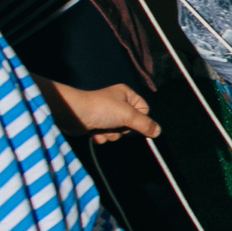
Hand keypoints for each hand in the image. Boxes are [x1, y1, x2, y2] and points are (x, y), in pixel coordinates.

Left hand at [43, 77, 159, 144]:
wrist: (73, 114)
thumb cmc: (100, 108)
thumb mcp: (127, 115)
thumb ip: (145, 124)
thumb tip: (158, 131)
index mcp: (126, 94)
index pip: (144, 110)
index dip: (138, 119)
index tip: (129, 120)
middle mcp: (117, 103)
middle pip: (131, 124)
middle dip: (122, 129)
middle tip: (113, 124)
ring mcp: (106, 114)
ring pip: (118, 132)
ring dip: (111, 134)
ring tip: (102, 128)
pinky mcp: (96, 123)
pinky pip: (107, 135)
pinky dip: (101, 136)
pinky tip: (94, 132)